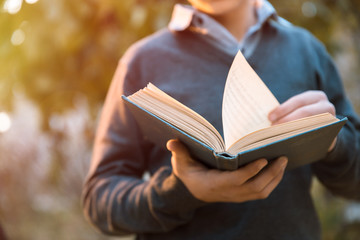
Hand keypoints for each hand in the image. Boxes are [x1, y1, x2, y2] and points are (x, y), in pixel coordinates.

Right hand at [167, 139, 287, 202]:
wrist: (195, 190)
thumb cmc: (189, 173)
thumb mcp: (181, 163)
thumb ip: (178, 152)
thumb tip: (171, 141)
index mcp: (213, 185)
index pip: (235, 181)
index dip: (250, 172)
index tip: (263, 159)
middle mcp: (228, 193)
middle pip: (255, 188)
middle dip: (271, 174)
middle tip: (282, 157)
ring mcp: (237, 196)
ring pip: (261, 191)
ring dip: (275, 178)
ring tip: (283, 160)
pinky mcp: (243, 195)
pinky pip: (262, 191)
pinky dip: (273, 181)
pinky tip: (278, 169)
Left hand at [268, 90, 336, 150]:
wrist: (324, 130)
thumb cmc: (304, 118)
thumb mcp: (298, 110)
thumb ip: (288, 111)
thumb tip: (268, 118)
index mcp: (315, 97)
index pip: (297, 101)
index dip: (283, 109)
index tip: (269, 117)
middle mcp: (326, 106)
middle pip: (304, 112)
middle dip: (287, 120)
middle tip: (272, 129)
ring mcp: (330, 120)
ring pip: (310, 124)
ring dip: (293, 130)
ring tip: (278, 136)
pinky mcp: (330, 133)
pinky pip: (314, 135)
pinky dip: (300, 138)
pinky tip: (288, 142)